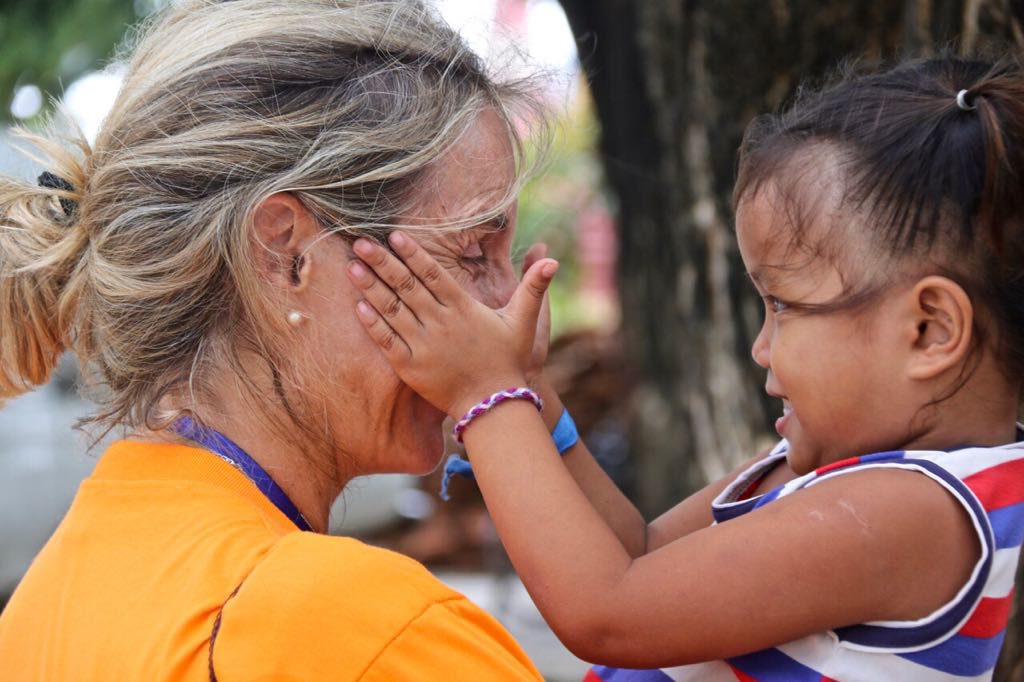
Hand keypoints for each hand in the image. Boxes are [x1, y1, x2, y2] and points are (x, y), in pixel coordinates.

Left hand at [347, 231, 558, 418]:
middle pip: (406, 287)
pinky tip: (359, 306)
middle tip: (362, 243)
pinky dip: (373, 324)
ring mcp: (423, 346)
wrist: (493, 405)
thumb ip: (533, 288)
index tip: (395, 236)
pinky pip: (387, 342)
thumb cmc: (508, 361)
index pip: (433, 274)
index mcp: (463, 309)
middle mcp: (440, 324)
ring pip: (392, 310)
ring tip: (353, 267)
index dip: (413, 254)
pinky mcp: (411, 367)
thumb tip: (552, 258)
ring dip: (371, 288)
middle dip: (383, 263)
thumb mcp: (524, 322)